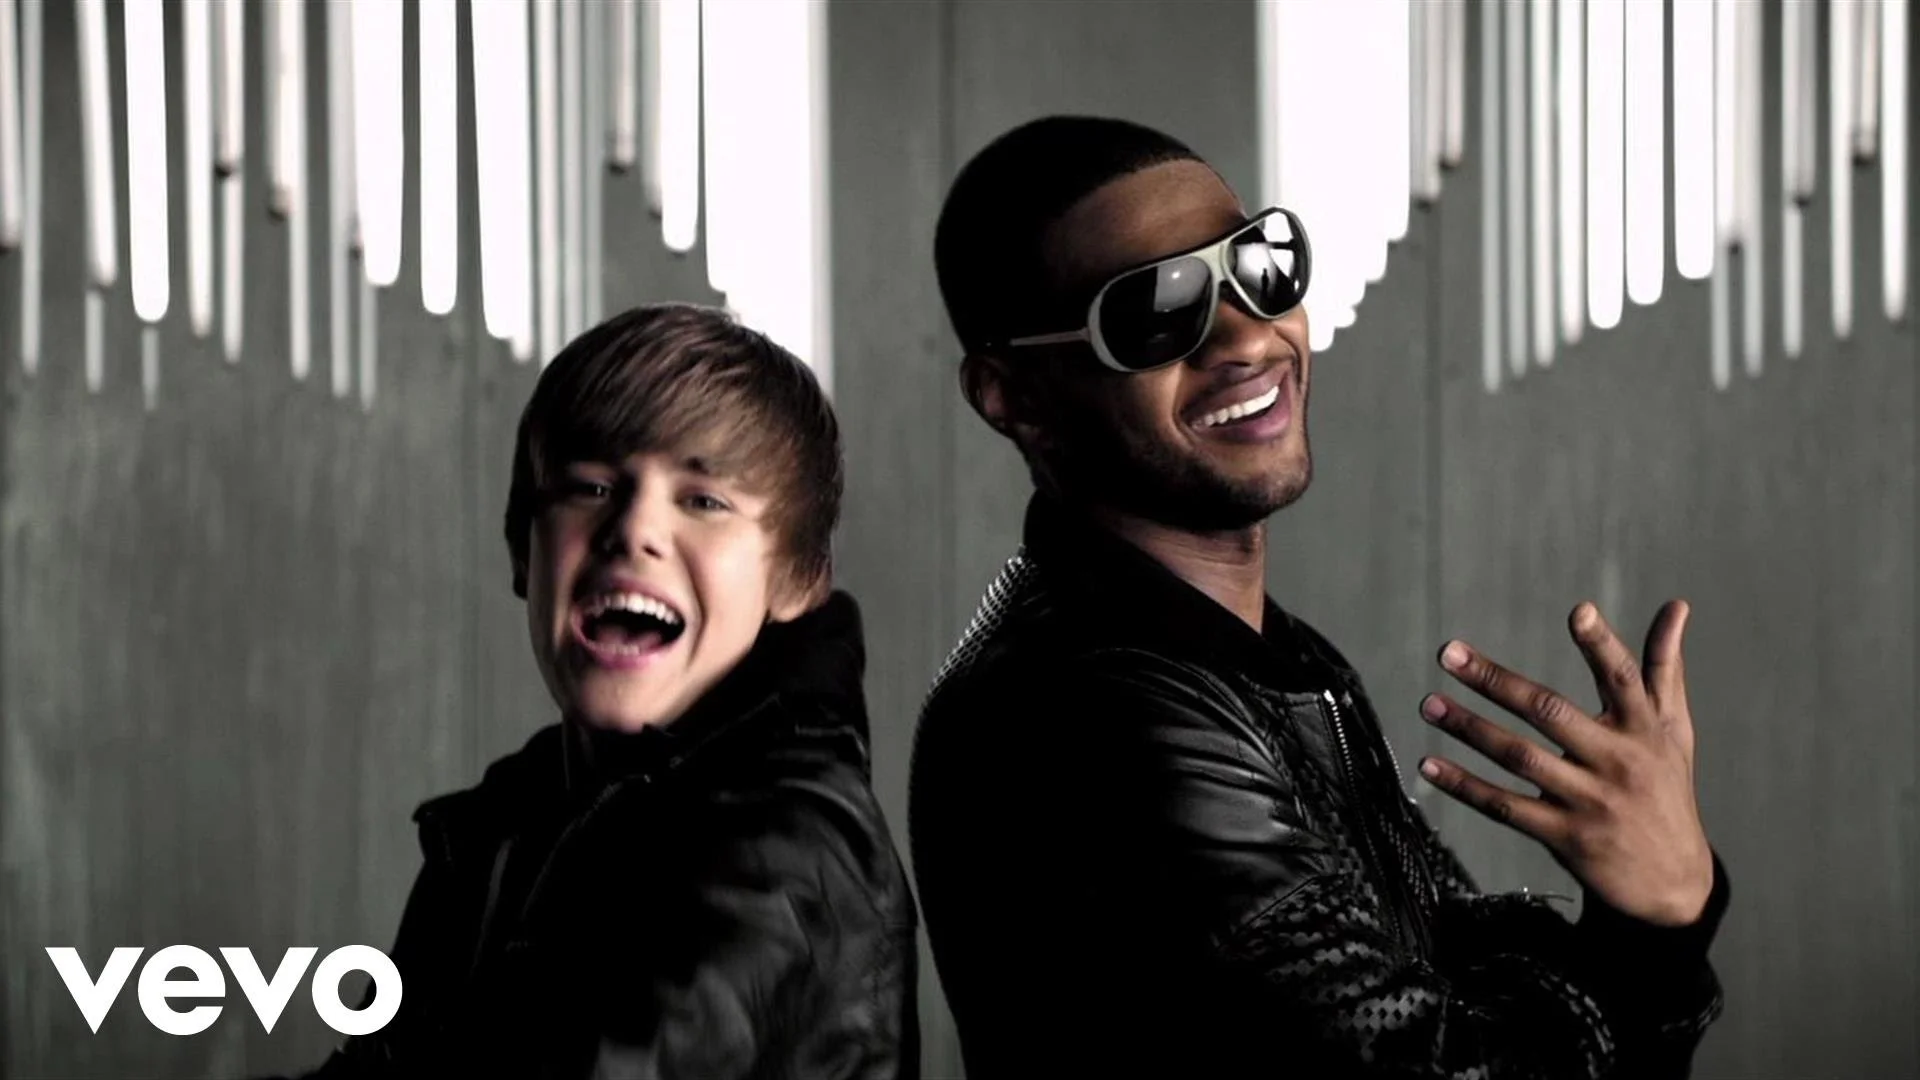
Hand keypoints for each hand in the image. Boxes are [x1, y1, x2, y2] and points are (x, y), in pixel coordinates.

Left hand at [1417, 600, 1713, 926]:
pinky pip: (1507, 807)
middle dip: (1495, 681)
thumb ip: (1665, 667)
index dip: (1602, 645)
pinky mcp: (1566, 837)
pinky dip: (1465, 787)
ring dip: (1469, 729)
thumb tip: (1677, 604)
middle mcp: (1617, 761)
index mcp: (1644, 729)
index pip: (1623, 679)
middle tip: (1448, 652)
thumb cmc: (1667, 789)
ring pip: (1520, 758)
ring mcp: (1590, 801)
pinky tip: (1430, 765)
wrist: (1674, 885)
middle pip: (1550, 713)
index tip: (1579, 610)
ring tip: (1428, 704)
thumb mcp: (1675, 729)